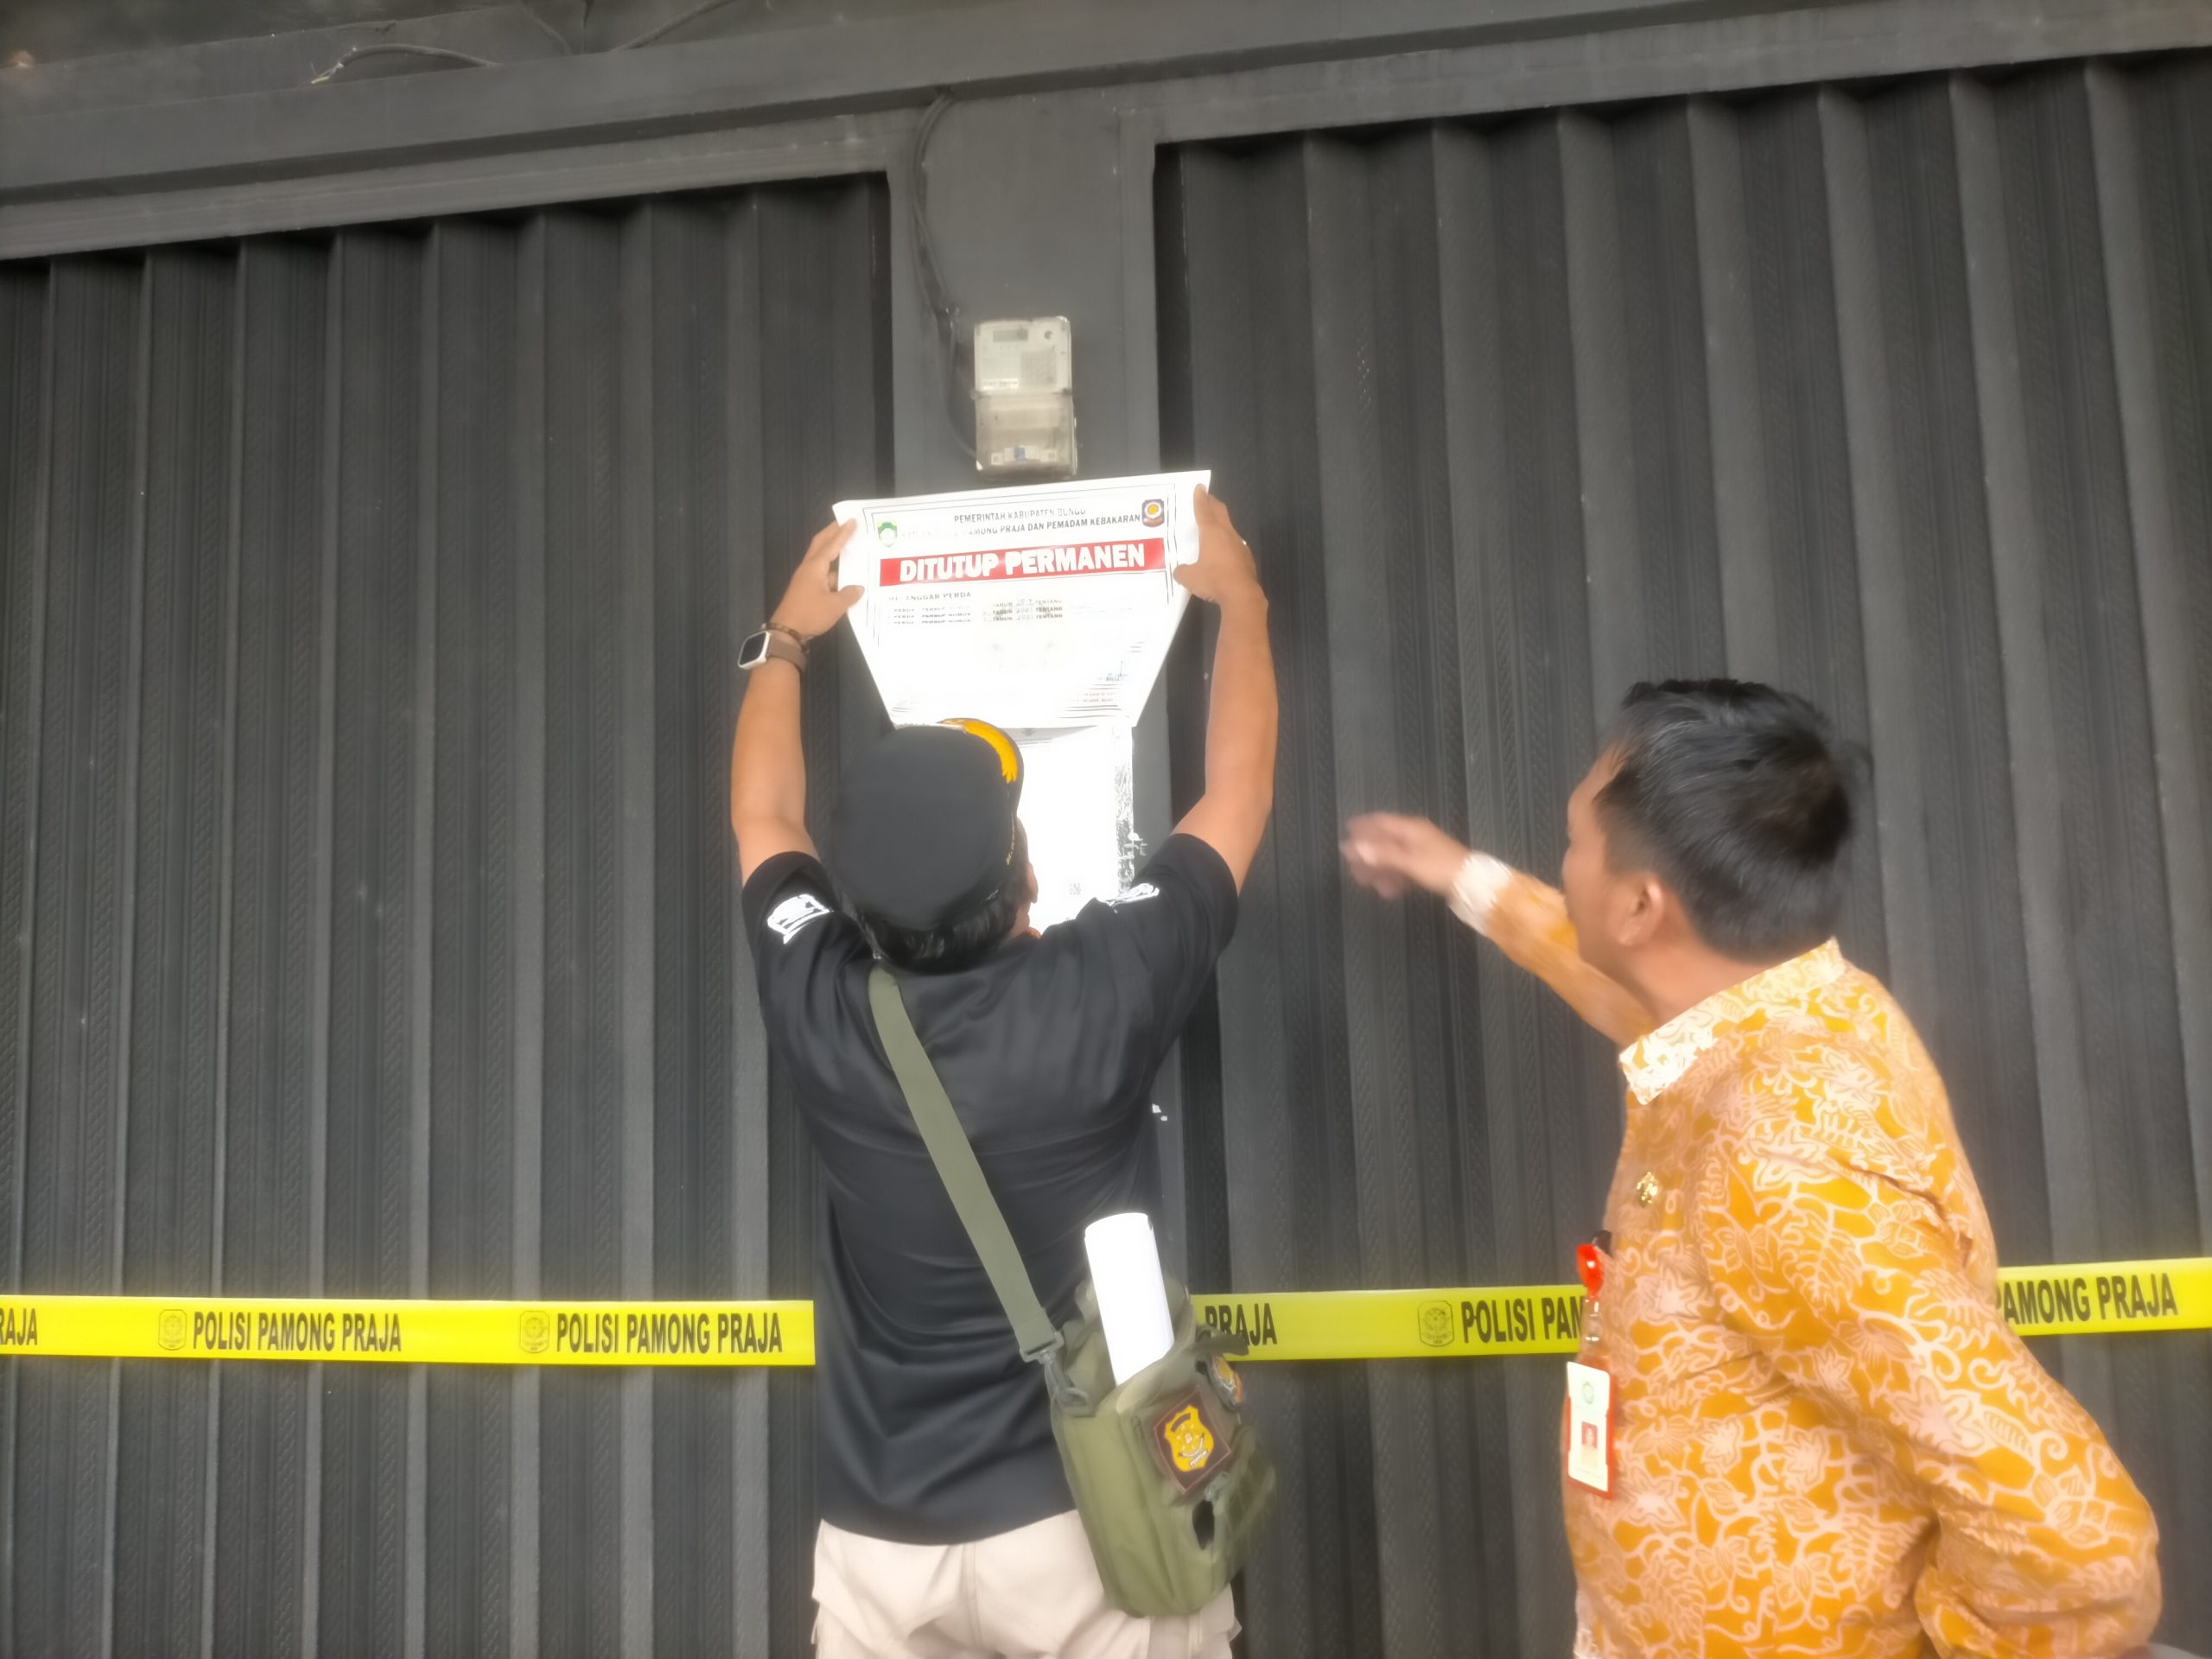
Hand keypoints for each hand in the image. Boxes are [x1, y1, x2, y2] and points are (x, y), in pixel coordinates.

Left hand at [769, 519, 863, 639]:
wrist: (787, 631)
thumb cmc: (810, 614)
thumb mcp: (835, 606)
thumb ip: (849, 594)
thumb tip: (858, 588)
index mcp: (815, 567)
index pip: (832, 545)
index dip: (843, 533)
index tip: (852, 521)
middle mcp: (809, 568)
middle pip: (820, 544)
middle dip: (832, 533)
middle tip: (844, 523)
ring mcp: (806, 578)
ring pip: (821, 559)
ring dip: (833, 552)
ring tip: (850, 548)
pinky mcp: (806, 589)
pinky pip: (822, 574)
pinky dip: (833, 571)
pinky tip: (845, 577)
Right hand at [1173, 485, 1261, 605]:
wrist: (1241, 595)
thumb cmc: (1213, 580)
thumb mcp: (1190, 577)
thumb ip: (1182, 571)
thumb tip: (1180, 571)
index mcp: (1211, 533)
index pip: (1204, 511)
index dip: (1200, 499)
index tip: (1200, 487)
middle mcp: (1227, 534)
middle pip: (1220, 513)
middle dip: (1213, 503)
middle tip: (1208, 497)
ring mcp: (1239, 546)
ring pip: (1229, 528)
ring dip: (1222, 523)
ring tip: (1215, 524)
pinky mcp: (1246, 558)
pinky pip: (1235, 545)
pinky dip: (1228, 542)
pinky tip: (1225, 550)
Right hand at [1341, 813, 1470, 899]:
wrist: (1473, 884)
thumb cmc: (1440, 868)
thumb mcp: (1408, 861)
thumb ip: (1381, 854)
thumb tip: (1353, 847)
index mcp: (1411, 829)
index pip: (1382, 822)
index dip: (1364, 825)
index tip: (1347, 830)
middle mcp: (1416, 837)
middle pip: (1386, 842)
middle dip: (1368, 854)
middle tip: (1352, 865)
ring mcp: (1423, 853)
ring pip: (1394, 858)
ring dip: (1379, 870)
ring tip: (1365, 882)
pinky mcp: (1429, 868)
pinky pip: (1405, 870)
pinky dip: (1394, 878)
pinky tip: (1388, 891)